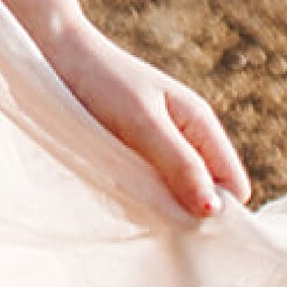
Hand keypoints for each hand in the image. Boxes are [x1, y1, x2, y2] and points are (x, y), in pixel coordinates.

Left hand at [36, 12, 250, 221]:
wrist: (52, 51)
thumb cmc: (101, 81)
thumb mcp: (143, 123)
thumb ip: (179, 164)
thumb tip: (215, 211)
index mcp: (201, 125)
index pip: (234, 187)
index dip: (221, 214)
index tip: (190, 235)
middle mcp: (187, 138)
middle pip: (209, 196)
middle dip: (190, 216)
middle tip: (157, 224)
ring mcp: (160, 148)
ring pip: (178, 197)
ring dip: (161, 209)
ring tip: (133, 208)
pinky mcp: (134, 156)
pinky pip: (151, 191)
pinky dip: (140, 200)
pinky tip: (119, 200)